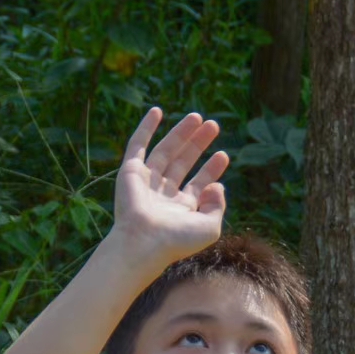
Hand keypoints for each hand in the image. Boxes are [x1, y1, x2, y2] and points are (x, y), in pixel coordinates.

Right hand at [111, 108, 230, 267]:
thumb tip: (217, 186)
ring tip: (198, 117)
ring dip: (180, 133)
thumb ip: (217, 206)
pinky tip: (157, 111)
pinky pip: (137, 145)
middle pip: (184, 162)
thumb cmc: (176, 240)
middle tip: (213, 125)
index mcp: (180, 208)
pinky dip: (145, 128)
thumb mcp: (209, 228)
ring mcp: (146, 182)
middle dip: (198, 144)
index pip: (198, 182)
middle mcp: (163, 194)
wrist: (144, 242)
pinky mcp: (130, 172)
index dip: (212, 169)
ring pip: (165, 151)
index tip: (223, 154)